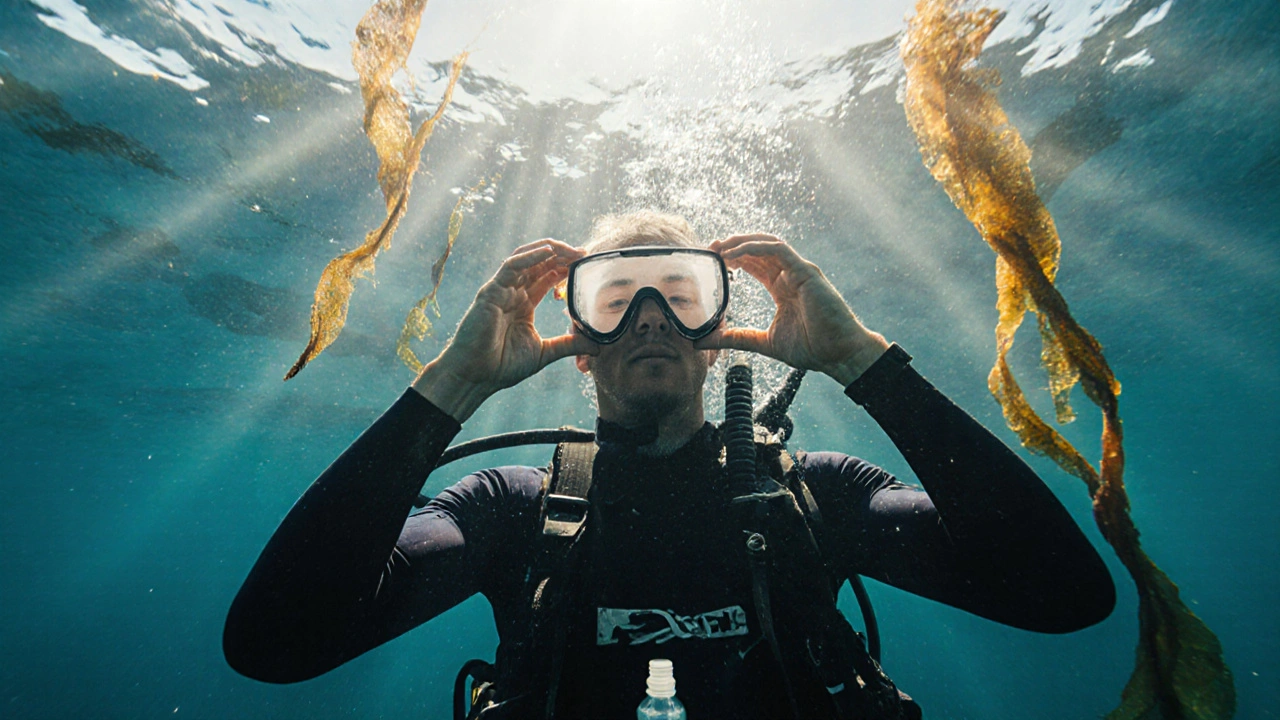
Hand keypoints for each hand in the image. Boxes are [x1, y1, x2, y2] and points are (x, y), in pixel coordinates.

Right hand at [412, 239, 598, 419]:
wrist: (476, 376)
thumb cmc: (502, 366)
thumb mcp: (545, 352)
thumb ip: (569, 345)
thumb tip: (598, 347)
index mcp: (524, 304)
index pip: (546, 276)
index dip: (565, 267)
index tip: (586, 264)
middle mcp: (513, 293)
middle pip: (538, 263)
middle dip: (562, 255)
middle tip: (584, 254)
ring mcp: (501, 290)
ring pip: (525, 258)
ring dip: (550, 250)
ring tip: (572, 250)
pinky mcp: (491, 291)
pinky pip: (511, 266)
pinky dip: (530, 256)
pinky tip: (549, 252)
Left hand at [697, 234, 888, 384]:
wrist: (838, 354)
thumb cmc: (811, 348)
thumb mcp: (763, 342)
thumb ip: (735, 338)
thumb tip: (702, 342)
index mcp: (782, 288)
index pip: (754, 263)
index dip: (732, 256)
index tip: (711, 259)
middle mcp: (790, 275)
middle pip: (758, 249)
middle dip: (732, 245)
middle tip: (709, 248)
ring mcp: (799, 271)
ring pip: (768, 243)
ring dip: (742, 241)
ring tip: (720, 247)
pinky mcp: (806, 272)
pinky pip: (779, 249)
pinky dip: (757, 246)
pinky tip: (738, 251)